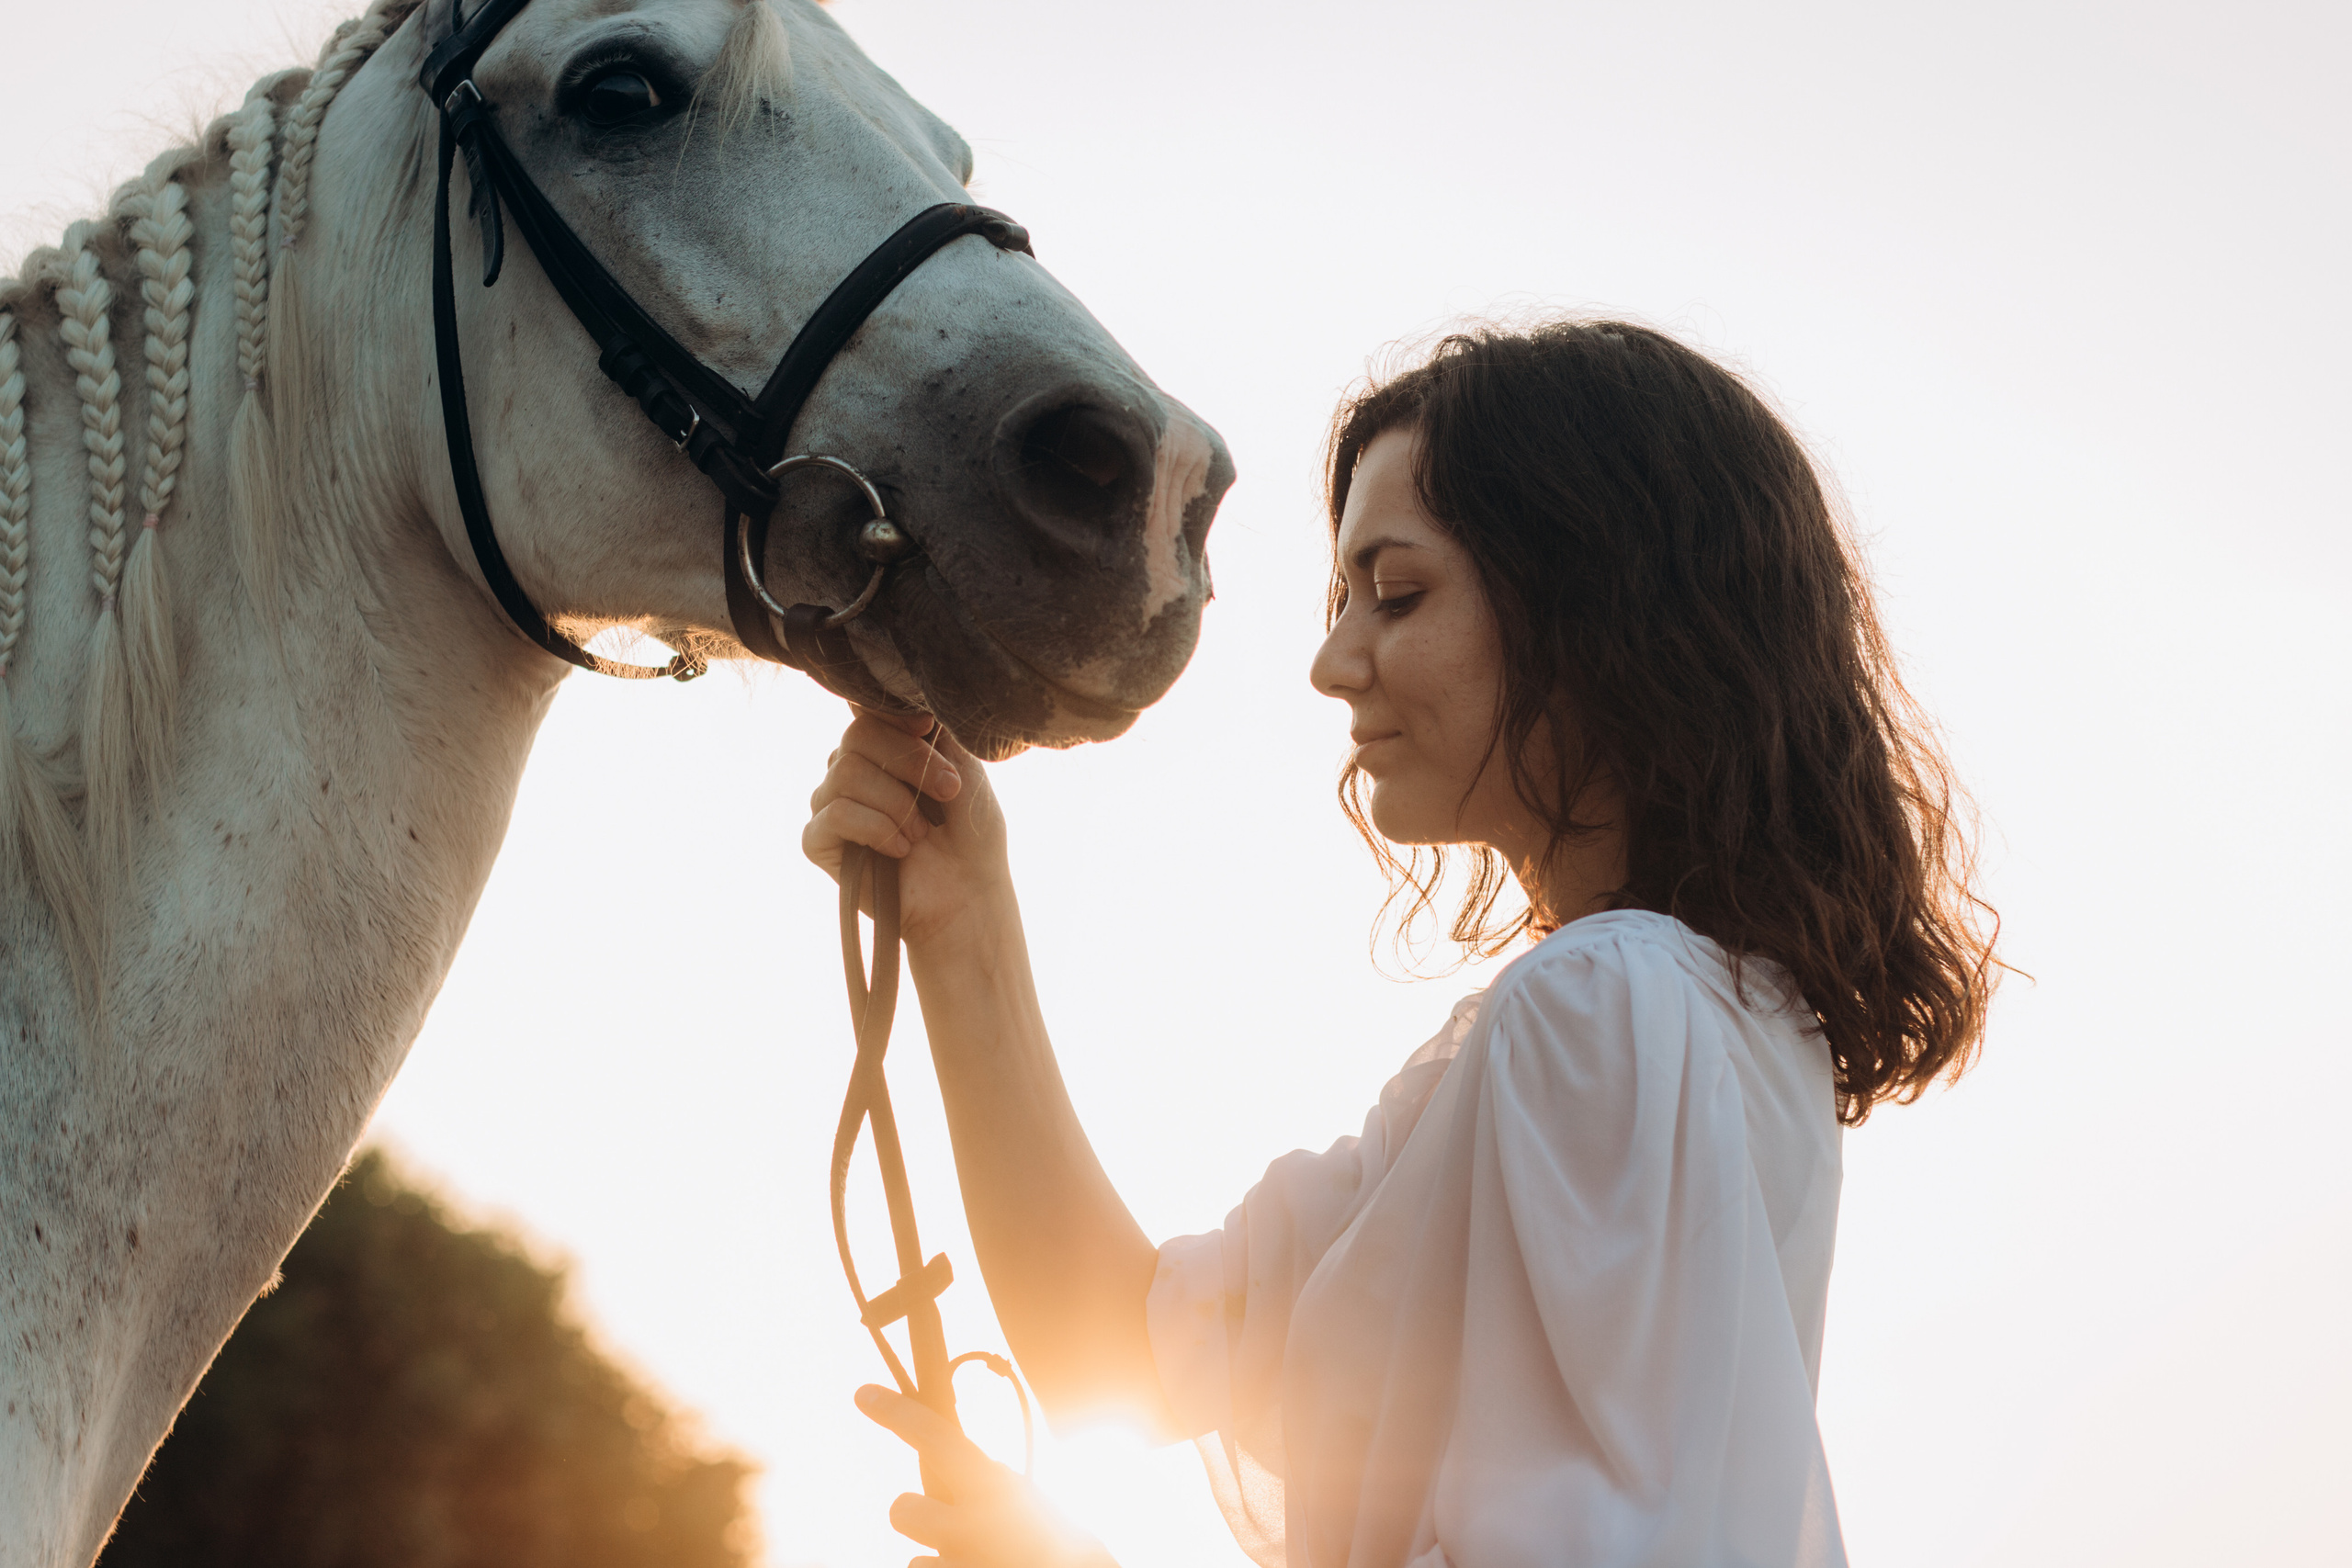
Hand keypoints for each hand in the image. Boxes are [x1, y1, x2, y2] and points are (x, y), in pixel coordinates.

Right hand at [803, 709, 1011, 946]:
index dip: (894, 716)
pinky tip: (900, 850)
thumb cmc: (969, 831)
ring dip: (898, 805)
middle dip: (911, 763)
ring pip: (848, 774)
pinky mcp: (818, 840)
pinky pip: (837, 814)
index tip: (929, 729)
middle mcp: (848, 768)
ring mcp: (829, 803)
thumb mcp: (965, 769)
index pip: (867, 708)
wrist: (967, 893)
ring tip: (922, 833)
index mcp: (881, 747)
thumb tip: (910, 699)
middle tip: (948, 793)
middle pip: (857, 735)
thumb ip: (937, 731)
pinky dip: (878, 829)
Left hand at [856, 1384, 1119, 1567]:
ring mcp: (962, 1560)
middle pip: (902, 1509)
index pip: (937, 1438)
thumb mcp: (1030, 1504)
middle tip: (944, 1517)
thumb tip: (953, 1477)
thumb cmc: (1060, 1544)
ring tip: (978, 1555)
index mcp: (998, 1487)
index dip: (898, 1414)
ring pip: (916, 1557)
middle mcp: (973, 1524)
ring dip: (941, 1554)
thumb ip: (992, 1488)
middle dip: (915, 1513)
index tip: (864, 1393)